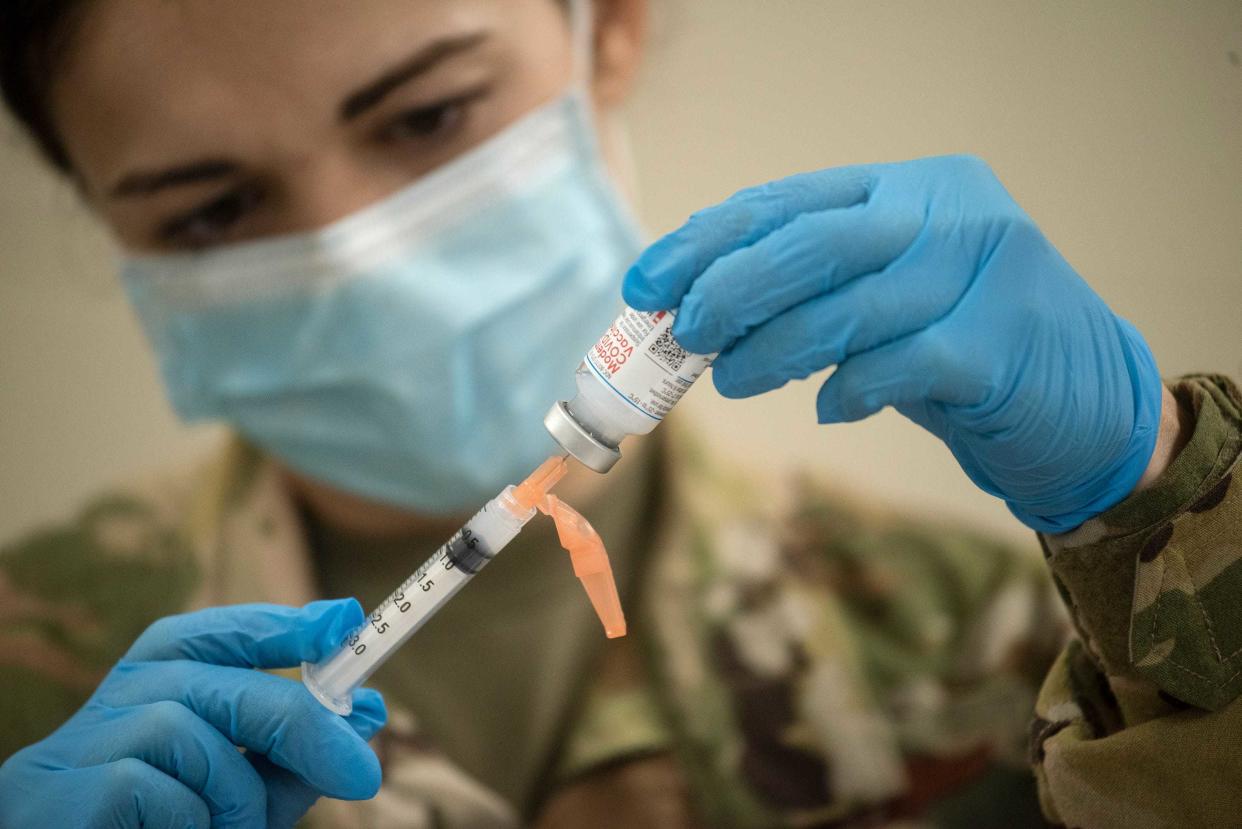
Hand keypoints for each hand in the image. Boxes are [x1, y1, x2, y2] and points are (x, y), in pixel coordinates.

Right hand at [0, 600, 386, 828]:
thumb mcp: (245, 796)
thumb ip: (297, 756)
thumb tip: (370, 708)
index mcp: (144, 697)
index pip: (200, 635)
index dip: (272, 624)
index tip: (341, 624)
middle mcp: (104, 709)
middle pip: (207, 677)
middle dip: (296, 719)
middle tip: (362, 773)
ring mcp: (72, 751)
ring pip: (183, 729)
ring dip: (234, 791)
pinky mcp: (57, 794)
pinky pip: (148, 784)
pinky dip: (189, 817)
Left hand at [623, 155, 1162, 532]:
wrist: (1085, 403)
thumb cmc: (961, 348)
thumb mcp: (885, 302)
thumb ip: (812, 295)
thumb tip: (695, 315)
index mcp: (909, 188)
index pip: (786, 203)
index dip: (706, 244)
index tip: (646, 286)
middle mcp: (949, 211)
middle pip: (814, 242)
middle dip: (732, 289)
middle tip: (683, 335)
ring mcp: (985, 270)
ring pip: (850, 306)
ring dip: (775, 349)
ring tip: (732, 380)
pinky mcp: (1004, 340)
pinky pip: (901, 364)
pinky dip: (851, 388)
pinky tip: (830, 407)